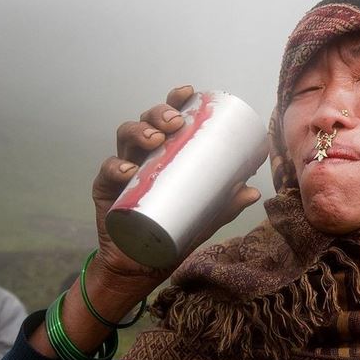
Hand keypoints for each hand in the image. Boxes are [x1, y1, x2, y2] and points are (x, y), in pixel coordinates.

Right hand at [94, 85, 260, 282]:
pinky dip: (115, 166)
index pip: (167, 121)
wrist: (142, 267)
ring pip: (125, 138)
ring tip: (156, 139)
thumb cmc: (171, 237)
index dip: (175, 101)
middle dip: (159, 113)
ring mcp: (122, 172)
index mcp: (164, 156)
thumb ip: (223, 206)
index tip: (189, 92)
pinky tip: (129, 169)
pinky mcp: (106, 191)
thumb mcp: (202, 220)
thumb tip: (253, 191)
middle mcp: (142, 157)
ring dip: (139, 131)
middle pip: (146, 122)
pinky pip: (107, 173)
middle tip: (175, 122)